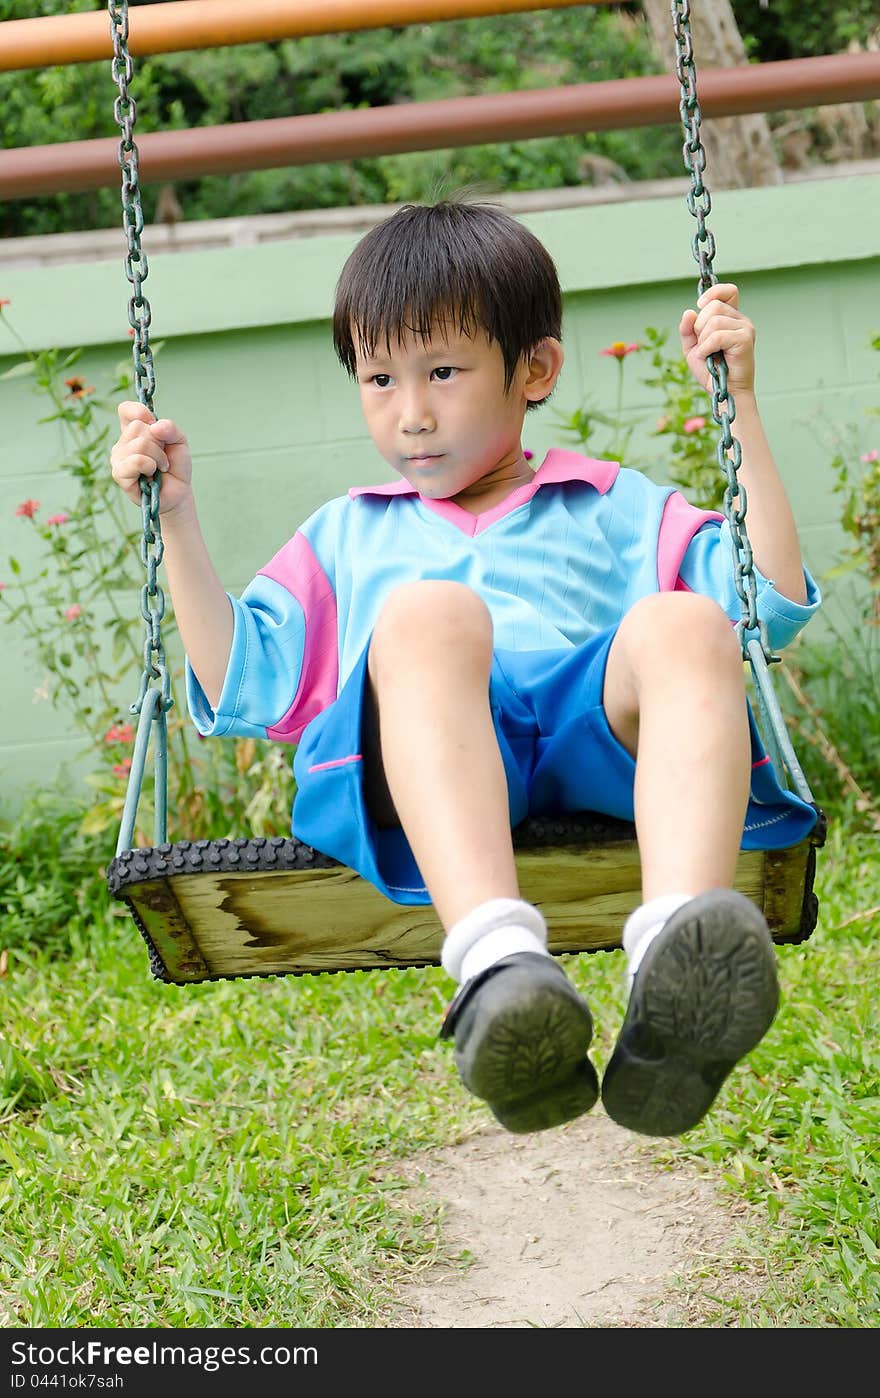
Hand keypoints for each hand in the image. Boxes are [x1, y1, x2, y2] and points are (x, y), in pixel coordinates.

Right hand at [110, 400, 193, 516]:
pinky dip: (150, 465)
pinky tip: (152, 474)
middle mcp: (122, 443)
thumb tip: (156, 426)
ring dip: (158, 456)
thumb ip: (171, 429)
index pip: (125, 409)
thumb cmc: (176, 465)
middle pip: (138, 426)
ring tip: (160, 467)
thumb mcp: (179, 441)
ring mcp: (117, 458)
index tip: (154, 425)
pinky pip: (136, 461)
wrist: (178, 492)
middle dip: (158, 441)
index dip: (140, 412)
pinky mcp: (119, 474)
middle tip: (163, 456)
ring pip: (139, 444)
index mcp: (133, 431)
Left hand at [679, 283, 755, 397]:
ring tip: (708, 354)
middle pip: (713, 306)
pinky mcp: (745, 340)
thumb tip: (689, 312)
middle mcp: (740, 320)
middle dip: (699, 327)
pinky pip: (717, 335)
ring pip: (714, 321)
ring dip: (703, 341)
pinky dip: (707, 348)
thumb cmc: (711, 371)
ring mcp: (745, 328)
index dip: (714, 292)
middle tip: (704, 345)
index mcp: (730, 317)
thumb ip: (688, 330)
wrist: (723, 392)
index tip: (701, 304)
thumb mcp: (693, 348)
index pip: (728, 291)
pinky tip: (709, 358)